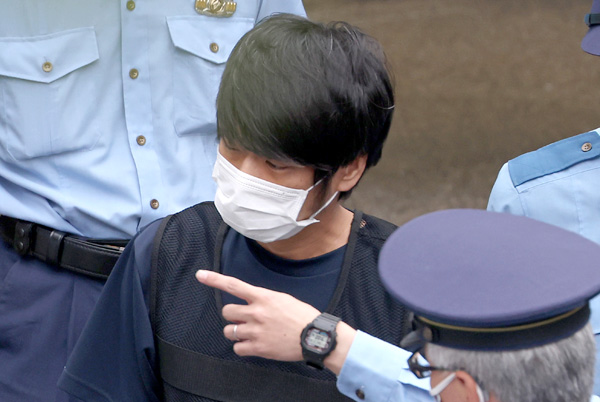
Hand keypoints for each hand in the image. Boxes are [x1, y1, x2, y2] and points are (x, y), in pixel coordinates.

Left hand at [195, 270, 319, 360]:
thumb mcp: (283, 299)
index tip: (200, 275)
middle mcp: (256, 312)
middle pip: (227, 311)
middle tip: (245, 319)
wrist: (314, 337)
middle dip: (233, 315)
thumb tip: (252, 304)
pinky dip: (242, 347)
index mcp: (263, 297)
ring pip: (229, 331)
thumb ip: (264, 300)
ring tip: (250, 333)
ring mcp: (255, 331)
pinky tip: (254, 344)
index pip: (234, 285)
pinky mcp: (258, 348)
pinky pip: (237, 348)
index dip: (214, 280)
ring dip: (236, 332)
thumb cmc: (302, 317)